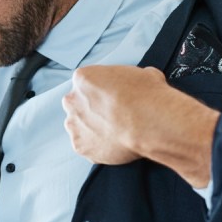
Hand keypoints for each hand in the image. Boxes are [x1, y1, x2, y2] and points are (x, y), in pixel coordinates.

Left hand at [62, 65, 218, 187]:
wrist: (148, 123)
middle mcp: (73, 100)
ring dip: (91, 128)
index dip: (100, 91)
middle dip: (90, 110)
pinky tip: (113, 145)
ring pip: (78, 126)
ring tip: (113, 132)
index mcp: (83, 78)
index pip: (85, 83)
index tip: (111, 99)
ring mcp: (74, 125)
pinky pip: (86, 146)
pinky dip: (97, 147)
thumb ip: (128, 80)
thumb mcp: (142, 74)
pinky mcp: (80, 146)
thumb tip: (138, 83)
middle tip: (110, 116)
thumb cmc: (146, 96)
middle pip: (76, 104)